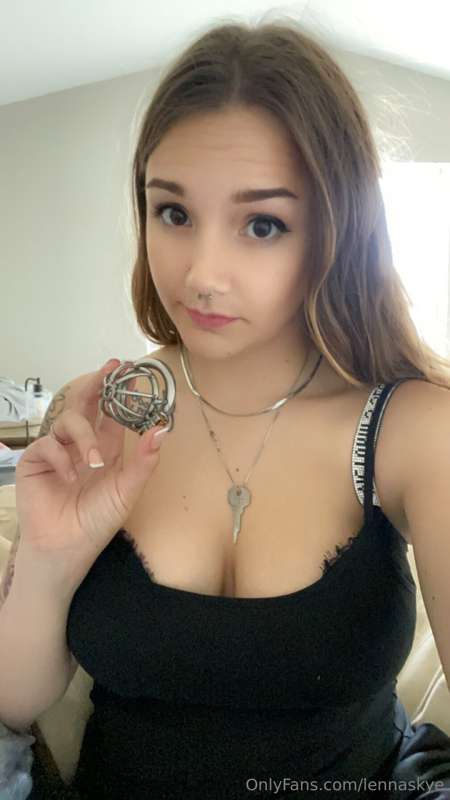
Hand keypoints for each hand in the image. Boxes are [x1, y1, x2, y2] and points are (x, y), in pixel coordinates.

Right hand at [15, 360, 168, 585]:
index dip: (118, 389)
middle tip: (109, 369)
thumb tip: (163, 428)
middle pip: (85, 402)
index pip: (110, 411)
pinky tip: (70, 476)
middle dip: (97, 384)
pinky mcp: (35, 461)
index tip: (128, 368)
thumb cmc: (97, 521)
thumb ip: (144, 461)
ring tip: (93, 463)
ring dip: (84, 437)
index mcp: (104, 447)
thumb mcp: (127, 490)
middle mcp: (80, 443)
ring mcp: (57, 450)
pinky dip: (61, 457)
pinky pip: (47, 444)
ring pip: (68, 420)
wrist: (67, 548)